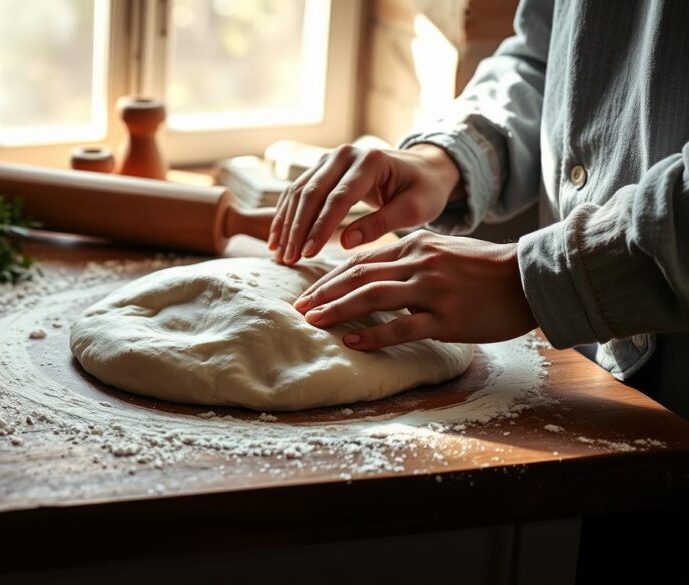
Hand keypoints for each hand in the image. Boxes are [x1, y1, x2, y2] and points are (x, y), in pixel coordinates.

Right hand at [267, 144, 462, 264]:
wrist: (423, 169)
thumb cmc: (423, 191)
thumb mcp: (413, 209)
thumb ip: (381, 224)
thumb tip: (345, 243)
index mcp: (370, 161)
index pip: (339, 197)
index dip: (321, 227)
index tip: (309, 254)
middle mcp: (345, 154)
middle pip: (312, 193)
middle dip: (297, 229)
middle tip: (289, 259)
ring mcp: (329, 159)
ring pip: (298, 192)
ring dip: (286, 224)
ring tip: (279, 255)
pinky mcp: (321, 168)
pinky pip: (297, 192)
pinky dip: (285, 216)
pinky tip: (277, 240)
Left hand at [292, 231, 536, 349]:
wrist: (532, 278)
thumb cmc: (488, 268)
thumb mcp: (445, 250)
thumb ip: (411, 256)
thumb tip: (375, 270)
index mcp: (416, 245)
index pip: (361, 260)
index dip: (330, 278)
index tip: (308, 292)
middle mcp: (420, 264)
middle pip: (358, 276)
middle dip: (324, 293)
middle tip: (298, 308)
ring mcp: (433, 291)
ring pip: (373, 297)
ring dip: (338, 310)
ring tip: (313, 321)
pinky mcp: (447, 318)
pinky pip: (403, 327)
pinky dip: (374, 336)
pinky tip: (351, 343)